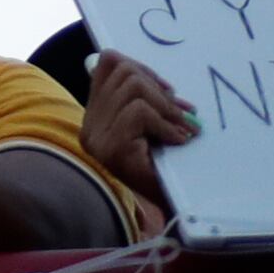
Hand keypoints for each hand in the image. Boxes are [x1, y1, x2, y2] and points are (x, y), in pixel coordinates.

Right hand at [86, 50, 192, 219]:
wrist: (175, 211)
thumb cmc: (169, 169)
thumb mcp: (155, 126)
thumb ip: (150, 102)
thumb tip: (166, 86)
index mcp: (96, 114)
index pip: (108, 62)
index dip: (142, 67)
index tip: (168, 91)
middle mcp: (90, 123)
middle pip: (123, 71)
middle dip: (160, 90)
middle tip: (184, 114)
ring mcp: (97, 136)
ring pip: (132, 89)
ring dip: (166, 108)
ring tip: (183, 129)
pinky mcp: (111, 149)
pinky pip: (139, 113)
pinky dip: (165, 124)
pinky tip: (177, 140)